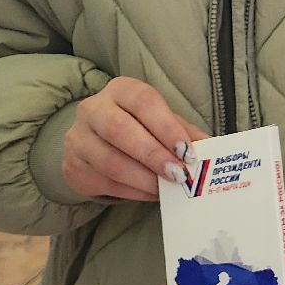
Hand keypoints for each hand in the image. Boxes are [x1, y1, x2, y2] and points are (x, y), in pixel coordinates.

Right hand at [62, 77, 206, 201]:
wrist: (94, 140)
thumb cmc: (137, 126)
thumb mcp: (160, 120)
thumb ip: (183, 131)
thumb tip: (211, 149)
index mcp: (121, 90)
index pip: (143, 102)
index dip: (166, 127)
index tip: (187, 150)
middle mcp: (93, 109)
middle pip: (120, 130)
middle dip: (153, 155)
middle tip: (178, 174)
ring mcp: (77, 138)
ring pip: (110, 161)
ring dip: (144, 179)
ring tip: (167, 188)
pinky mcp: (73, 166)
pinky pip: (104, 182)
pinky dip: (133, 192)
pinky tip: (152, 194)